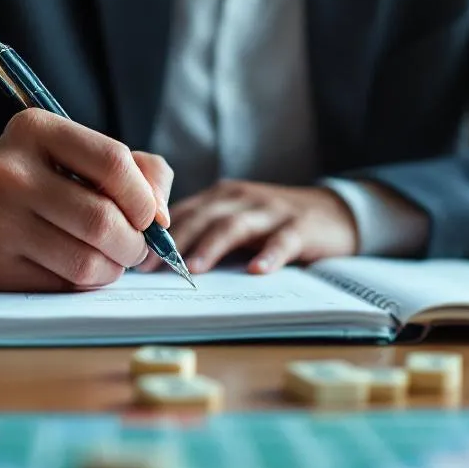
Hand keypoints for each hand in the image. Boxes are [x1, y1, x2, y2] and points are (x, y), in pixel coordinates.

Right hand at [0, 109, 172, 290]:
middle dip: (134, 243)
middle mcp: (10, 172)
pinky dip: (83, 283)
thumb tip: (162, 217)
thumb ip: (138, 171)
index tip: (148, 215)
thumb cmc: (35, 182)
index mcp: (35, 130)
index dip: (143, 197)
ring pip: (87, 260)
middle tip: (133, 247)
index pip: (113, 162)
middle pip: (103, 220)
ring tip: (107, 258)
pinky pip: (64, 285)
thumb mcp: (77, 156)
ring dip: (112, 268)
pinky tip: (72, 268)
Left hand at [141, 181, 357, 274]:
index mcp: (221, 196)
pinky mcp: (301, 225)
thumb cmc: (274, 222)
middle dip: (174, 242)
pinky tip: (257, 271)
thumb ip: (204, 233)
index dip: (156, 235)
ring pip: (235, 225)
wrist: (334, 212)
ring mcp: (271, 210)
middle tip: (152, 267)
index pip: (182, 212)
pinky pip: (282, 240)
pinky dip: (270, 254)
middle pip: (202, 217)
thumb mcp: (236, 219)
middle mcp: (241, 197)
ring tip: (193, 270)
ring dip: (212, 247)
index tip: (133, 259)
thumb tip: (158, 264)